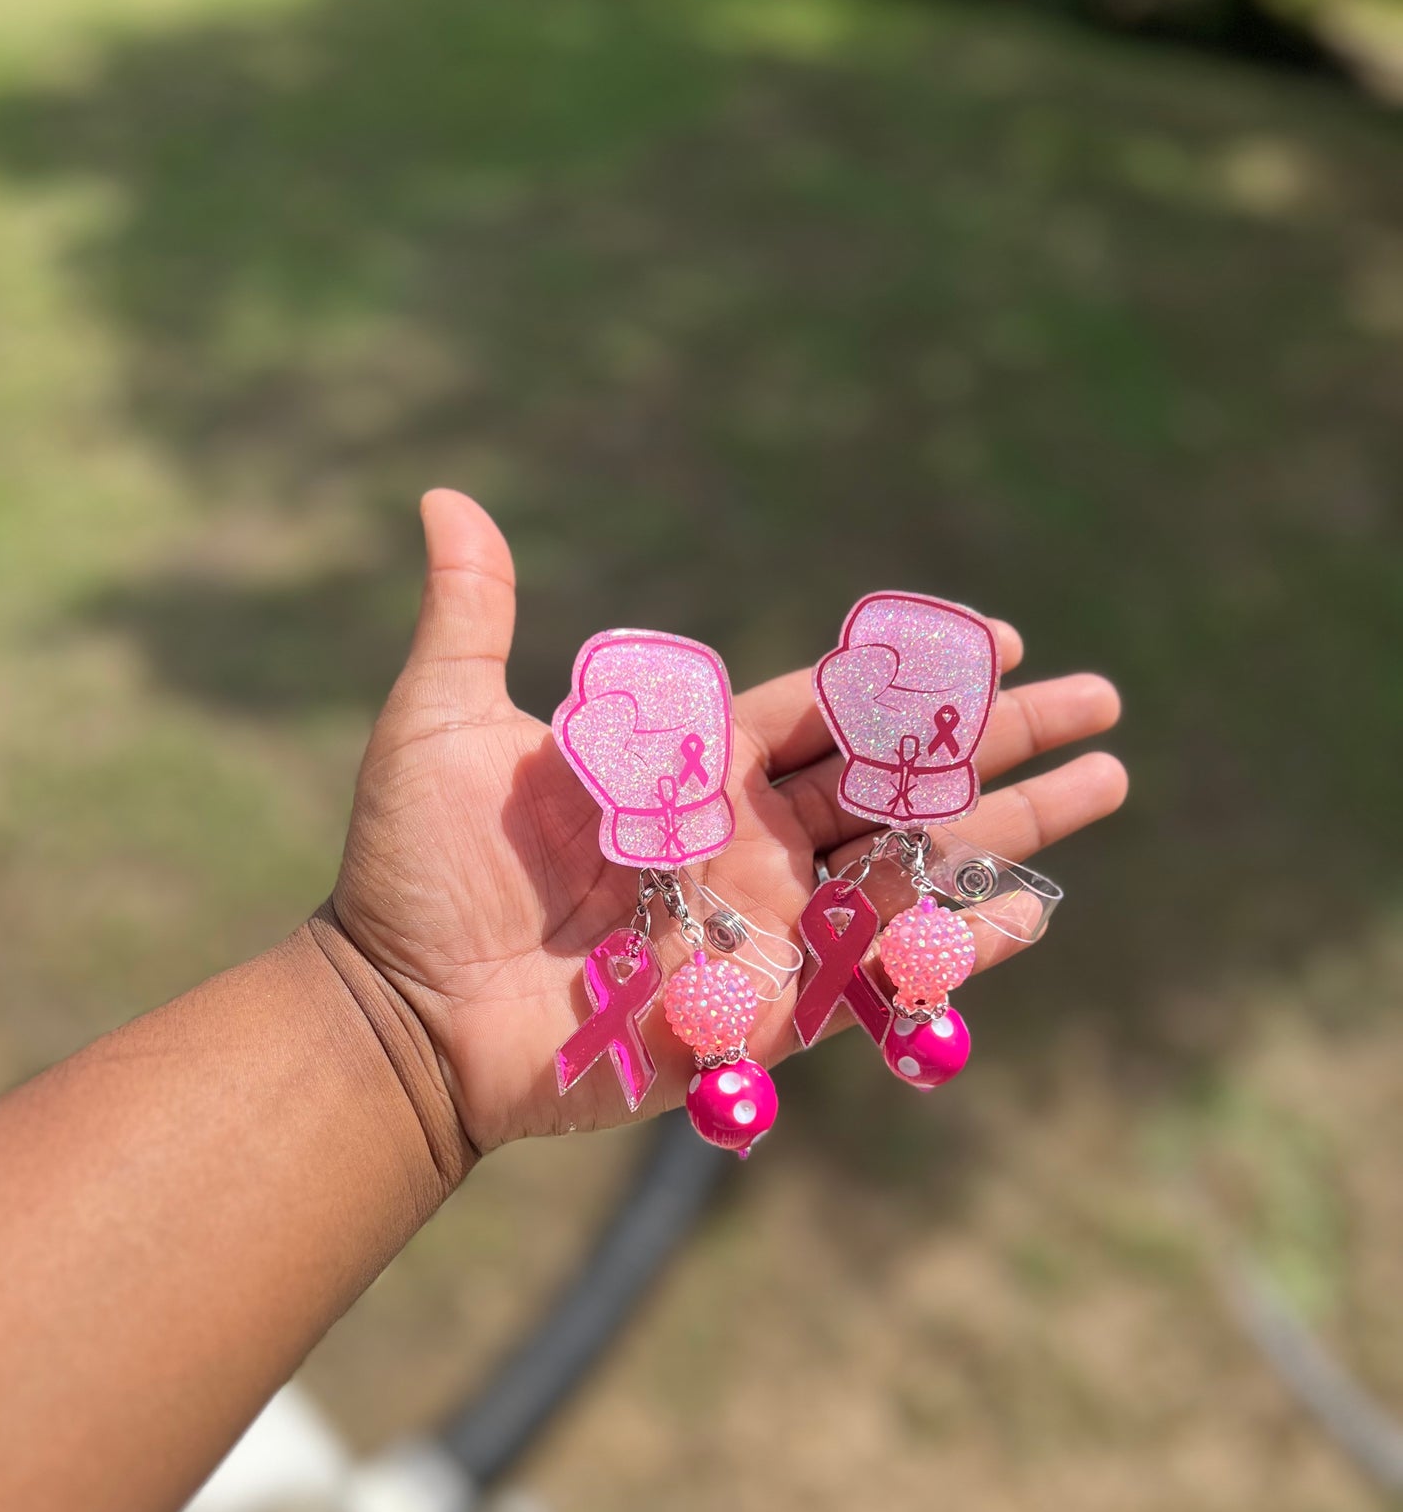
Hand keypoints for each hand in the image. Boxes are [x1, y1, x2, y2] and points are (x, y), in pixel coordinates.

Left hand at [330, 492, 1126, 1154]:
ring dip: (1013, 827)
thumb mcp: (445, 722)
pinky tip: (1040, 911)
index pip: (828, 706)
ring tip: (1109, 781)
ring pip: (913, 863)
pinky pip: (884, 972)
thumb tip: (446, 498)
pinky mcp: (769, 1008)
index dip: (912, 673)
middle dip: (1001, 737)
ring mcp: (765, 923)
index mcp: (690, 764)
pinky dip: (961, 947)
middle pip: (898, 777)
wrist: (403, 1013)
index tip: (1003, 636)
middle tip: (1101, 699)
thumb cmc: (416, 870)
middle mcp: (744, 838)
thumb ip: (476, 615)